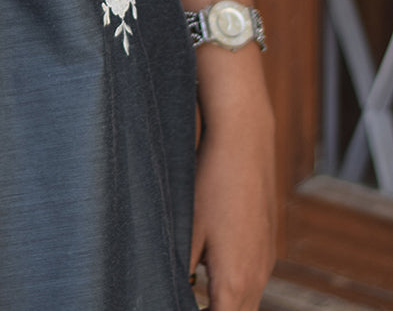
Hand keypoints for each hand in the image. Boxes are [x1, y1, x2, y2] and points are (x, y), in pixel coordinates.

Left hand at [190, 96, 275, 309]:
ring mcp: (265, 262)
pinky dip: (234, 287)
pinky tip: (210, 266)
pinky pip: (253, 281)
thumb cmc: (211, 184)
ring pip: (247, 302)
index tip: (177, 304)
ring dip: (224, 304)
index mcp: (235, 282)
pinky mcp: (266, 246)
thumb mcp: (187, 230)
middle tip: (188, 298)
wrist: (244, 142)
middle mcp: (257, 278)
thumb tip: (170, 291)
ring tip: (196, 291)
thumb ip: (181, 272)